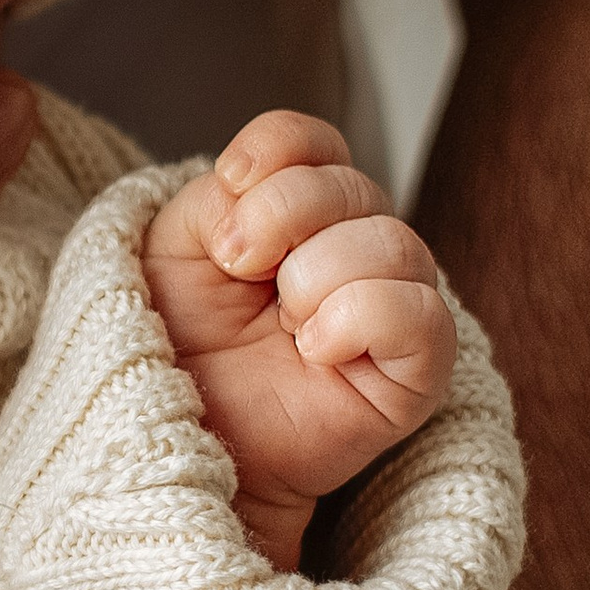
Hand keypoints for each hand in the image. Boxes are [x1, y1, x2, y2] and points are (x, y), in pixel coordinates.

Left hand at [142, 111, 455, 569]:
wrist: (166, 446)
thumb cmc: (166, 353)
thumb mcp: (170, 249)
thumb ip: (220, 197)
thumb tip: (271, 184)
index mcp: (292, 217)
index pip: (315, 143)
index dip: (280, 148)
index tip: (231, 186)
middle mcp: (349, 254)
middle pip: (355, 184)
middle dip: (285, 214)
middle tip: (238, 266)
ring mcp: (387, 313)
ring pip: (395, 243)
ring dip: (319, 274)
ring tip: (283, 324)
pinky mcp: (412, 378)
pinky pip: (423, 318)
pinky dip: (364, 317)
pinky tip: (317, 349)